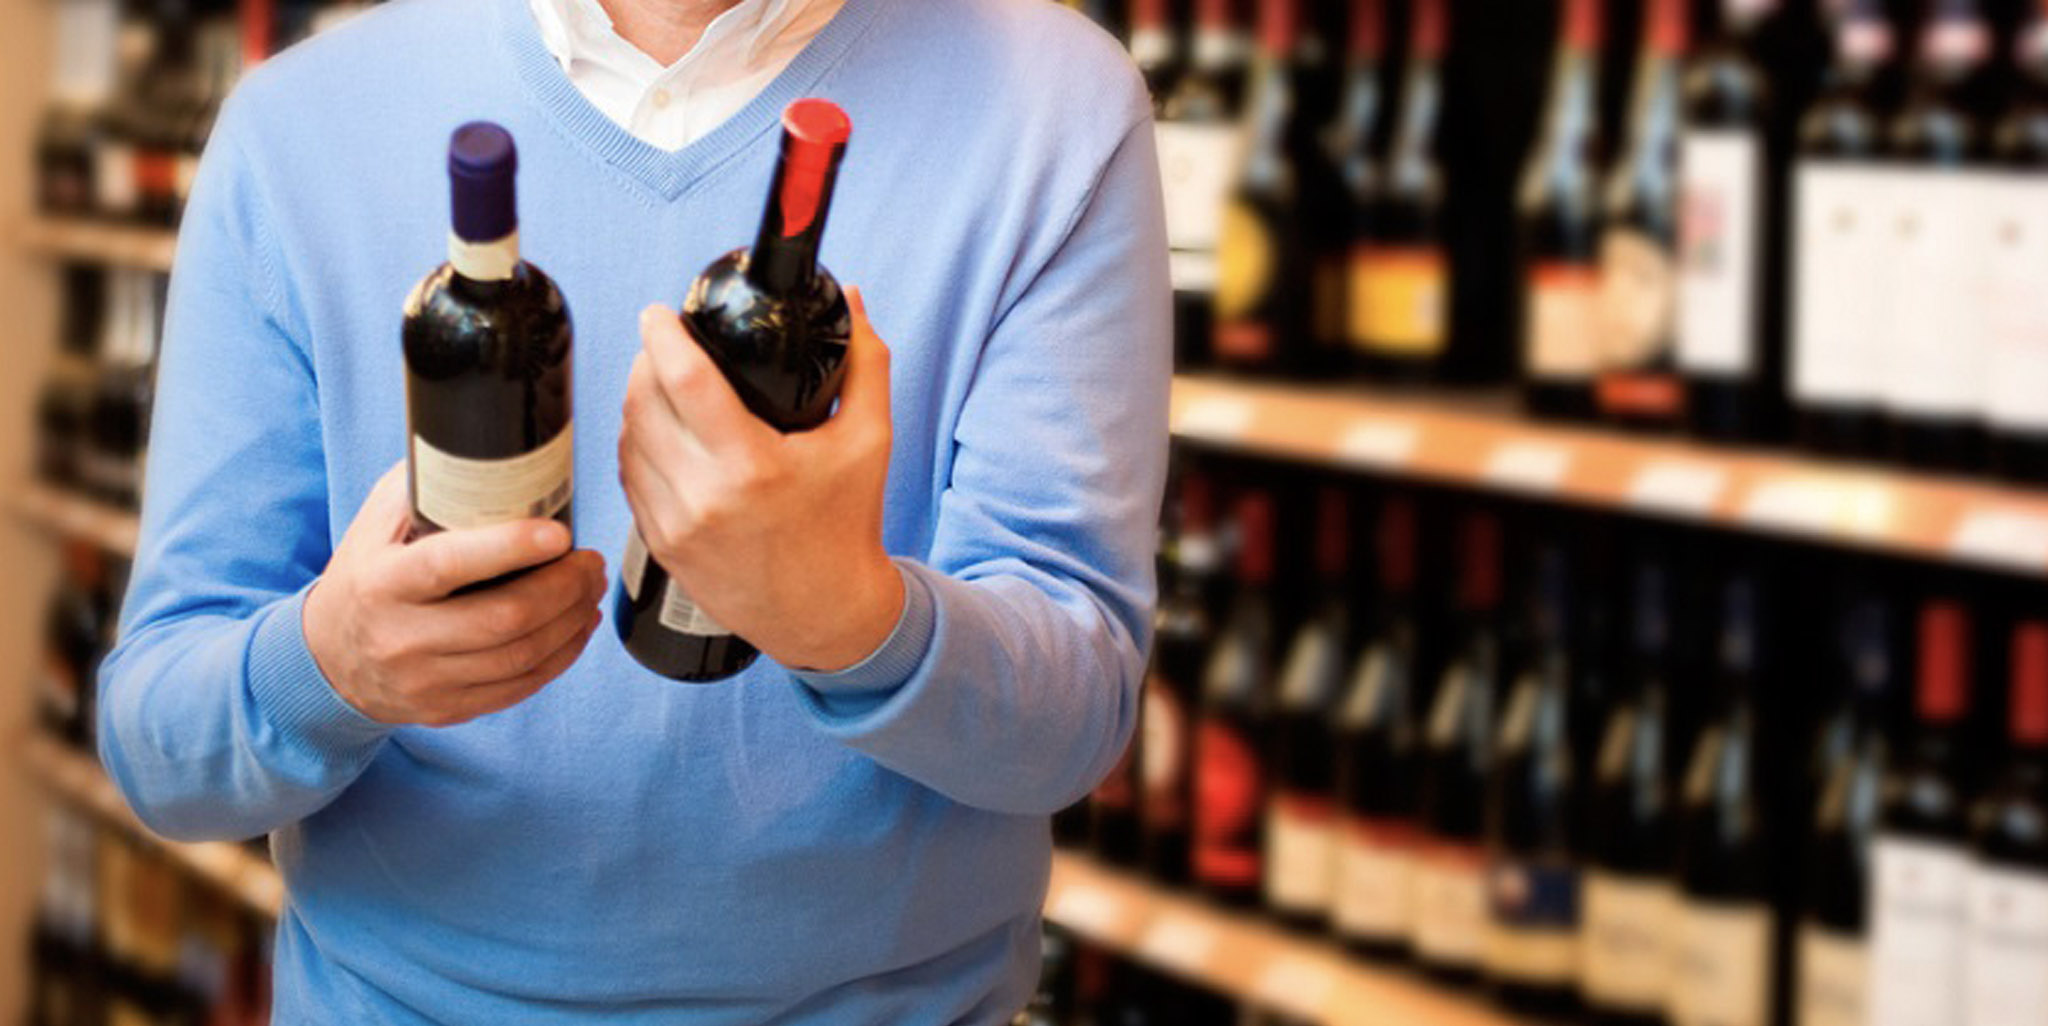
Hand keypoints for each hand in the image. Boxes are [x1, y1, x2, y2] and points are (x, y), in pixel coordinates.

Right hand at [303, 464, 607, 726]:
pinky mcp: (447, 709)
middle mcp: (402, 636)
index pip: (451, 565)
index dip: (511, 548)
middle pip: (503, 618)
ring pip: (520, 656)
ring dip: (571, 620)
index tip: (559, 532)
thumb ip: (426, 488)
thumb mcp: (377, 523)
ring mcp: (426, 680)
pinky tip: (577, 627)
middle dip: (563, 587)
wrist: (329, 658)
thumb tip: (495, 446)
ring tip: (591, 588)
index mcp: (384, 582)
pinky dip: (561, 655)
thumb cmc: (368, 573)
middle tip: (590, 561)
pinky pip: (520, 687)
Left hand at [617, 289, 903, 672]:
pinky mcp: (661, 545)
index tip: (659, 313)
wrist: (826, 614)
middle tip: (663, 343)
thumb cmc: (848, 526)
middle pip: (642, 403)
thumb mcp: (869, 441)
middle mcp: (705, 497)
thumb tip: (849, 298)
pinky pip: (629, 477)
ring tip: (658, 383)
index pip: (684, 381)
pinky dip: (635, 445)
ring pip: (627, 439)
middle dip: (645, 362)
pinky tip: (656, 431)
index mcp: (753, 466)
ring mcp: (675, 525)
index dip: (662, 335)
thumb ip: (866, 363)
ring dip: (635, 401)